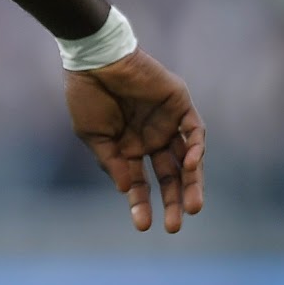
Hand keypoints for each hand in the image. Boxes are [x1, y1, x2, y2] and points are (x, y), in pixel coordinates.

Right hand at [65, 48, 206, 232]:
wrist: (95, 59)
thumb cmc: (87, 94)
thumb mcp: (93, 134)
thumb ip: (111, 161)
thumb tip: (125, 190)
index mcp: (128, 146)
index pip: (139, 181)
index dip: (140, 203)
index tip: (143, 225)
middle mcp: (151, 138)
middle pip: (169, 176)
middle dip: (172, 200)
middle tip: (174, 225)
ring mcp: (167, 122)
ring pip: (188, 159)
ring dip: (191, 183)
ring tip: (192, 208)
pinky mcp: (180, 105)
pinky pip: (195, 131)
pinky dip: (196, 149)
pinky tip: (190, 166)